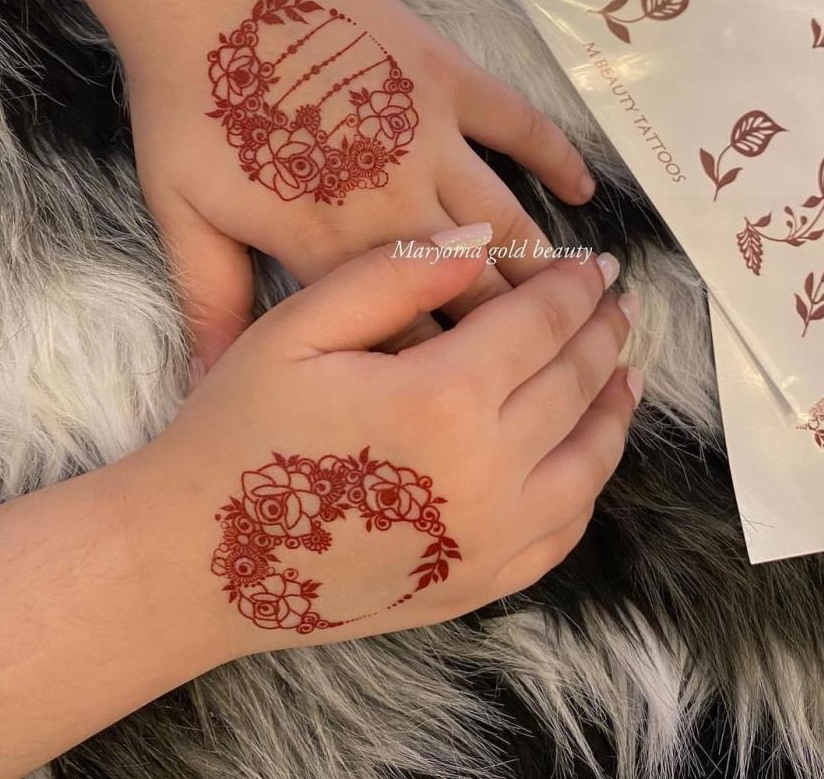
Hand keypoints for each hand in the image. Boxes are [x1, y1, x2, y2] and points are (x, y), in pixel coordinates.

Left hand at [119, 0, 594, 368]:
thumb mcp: (182, 213)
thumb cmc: (189, 99)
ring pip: (508, 223)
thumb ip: (211, 306)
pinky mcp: (452, 78)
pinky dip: (558, 158)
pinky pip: (522, 126)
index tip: (473, 410)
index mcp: (333, 249)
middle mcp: (398, 204)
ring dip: (548, 269)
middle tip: (559, 369)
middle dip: (517, 339)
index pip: (405, 338)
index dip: (443, 383)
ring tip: (585, 304)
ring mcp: (435, 137)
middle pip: (475, 292)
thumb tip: (208, 387)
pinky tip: (585, 192)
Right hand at [144, 229, 638, 654]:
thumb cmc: (237, 433)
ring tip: (624, 368)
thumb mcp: (297, 328)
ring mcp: (490, 540)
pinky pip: (564, 528)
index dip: (571, 285)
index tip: (594, 262)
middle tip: (617, 301)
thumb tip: (480, 239)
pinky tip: (586, 451)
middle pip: (574, 384)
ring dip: (613, 404)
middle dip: (601, 333)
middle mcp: (485, 473)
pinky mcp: (480, 585)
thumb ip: (394, 275)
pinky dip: (588, 479)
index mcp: (440, 397)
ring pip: (589, 459)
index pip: (538, 324)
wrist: (199, 562)